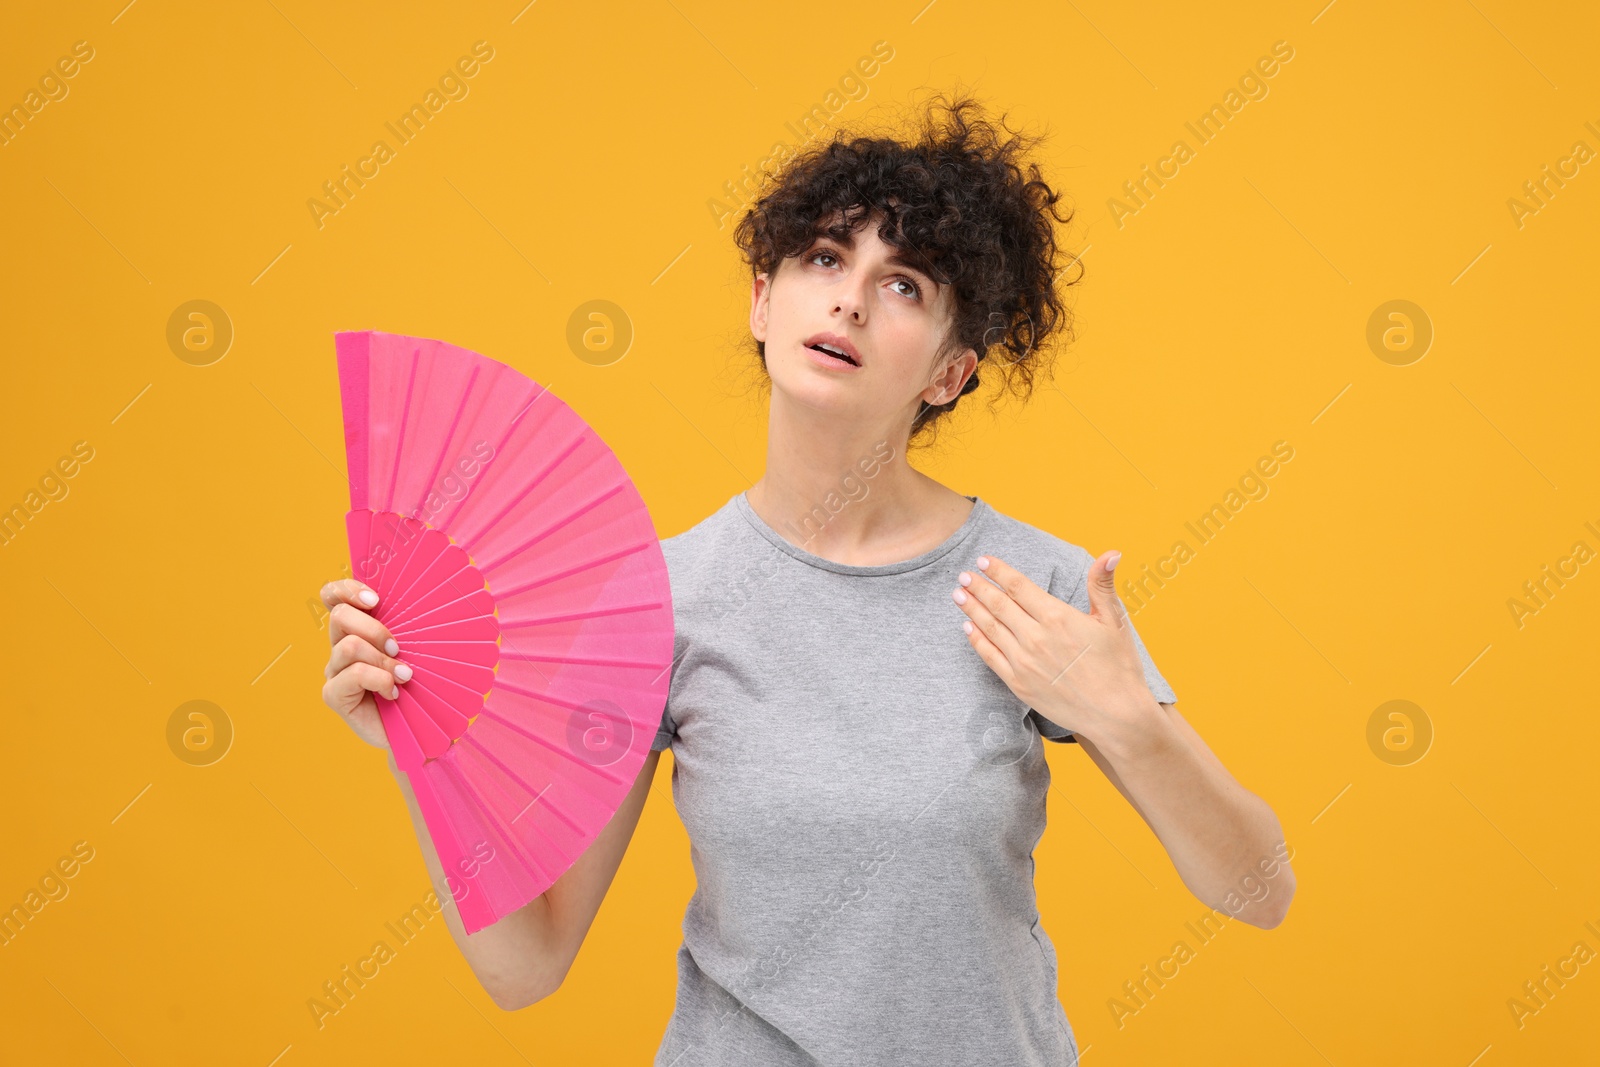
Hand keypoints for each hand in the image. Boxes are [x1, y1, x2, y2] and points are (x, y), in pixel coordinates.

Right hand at [319, 578, 412, 748]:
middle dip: (375, 628)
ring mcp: (335, 671)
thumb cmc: (423, 684)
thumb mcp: (419, 650)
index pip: (334, 597)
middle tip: (398, 648)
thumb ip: (411, 627)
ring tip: (403, 676)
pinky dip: (378, 680)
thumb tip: (431, 599)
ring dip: (382, 660)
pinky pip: (352, 674)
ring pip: (349, 646)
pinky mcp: (334, 694)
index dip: (347, 589)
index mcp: (358, 629)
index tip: (376, 600)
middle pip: (340, 616)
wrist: (419, 728)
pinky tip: (392, 693)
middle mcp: (341, 646)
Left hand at [951, 552, 1153, 737]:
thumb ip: (1102, 584)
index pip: (1019, 586)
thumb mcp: (1114, 620)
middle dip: (979, 587)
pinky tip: (967, 627)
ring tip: (958, 595)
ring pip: (990, 628)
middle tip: (964, 575)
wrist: (1116, 715)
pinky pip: (990, 657)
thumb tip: (1112, 552)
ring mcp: (1024, 662)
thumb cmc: (1119, 666)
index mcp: (1057, 617)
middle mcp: (1036, 637)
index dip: (999, 571)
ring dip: (971, 609)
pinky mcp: (1019, 684)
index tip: (984, 561)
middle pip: (999, 605)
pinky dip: (976, 640)